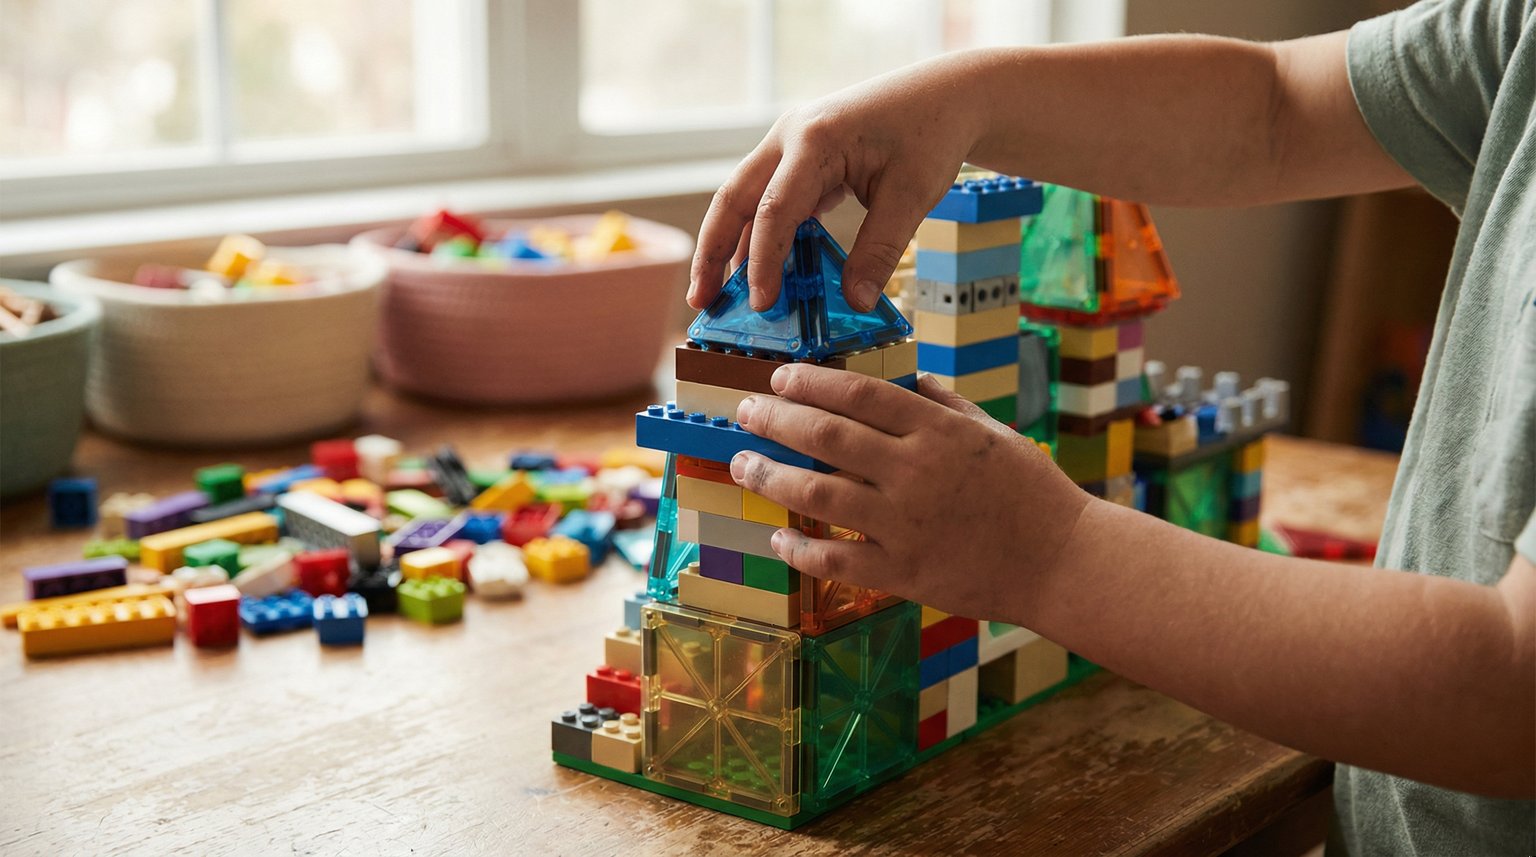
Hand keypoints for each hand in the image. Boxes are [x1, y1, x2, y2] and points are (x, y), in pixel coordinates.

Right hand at [687, 56, 986, 313]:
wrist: (946, 94)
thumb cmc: (930, 134)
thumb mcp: (912, 196)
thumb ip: (879, 251)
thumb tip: (855, 302)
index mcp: (815, 139)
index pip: (774, 210)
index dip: (763, 262)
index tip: (762, 304)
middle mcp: (791, 136)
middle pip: (734, 199)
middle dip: (713, 252)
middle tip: (700, 301)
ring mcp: (791, 144)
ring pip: (745, 198)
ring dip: (730, 245)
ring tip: (719, 294)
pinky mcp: (801, 157)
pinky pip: (769, 199)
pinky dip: (760, 235)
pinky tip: (759, 271)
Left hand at [728, 363, 1091, 623]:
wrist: (1062, 560)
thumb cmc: (1030, 492)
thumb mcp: (991, 433)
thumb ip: (944, 405)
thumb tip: (908, 380)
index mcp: (938, 432)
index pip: (859, 394)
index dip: (810, 382)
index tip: (779, 377)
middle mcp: (916, 472)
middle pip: (827, 436)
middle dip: (776, 419)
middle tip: (745, 411)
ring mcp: (906, 524)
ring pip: (819, 494)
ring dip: (772, 476)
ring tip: (743, 464)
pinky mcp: (905, 572)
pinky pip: (838, 560)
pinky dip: (801, 551)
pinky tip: (778, 539)